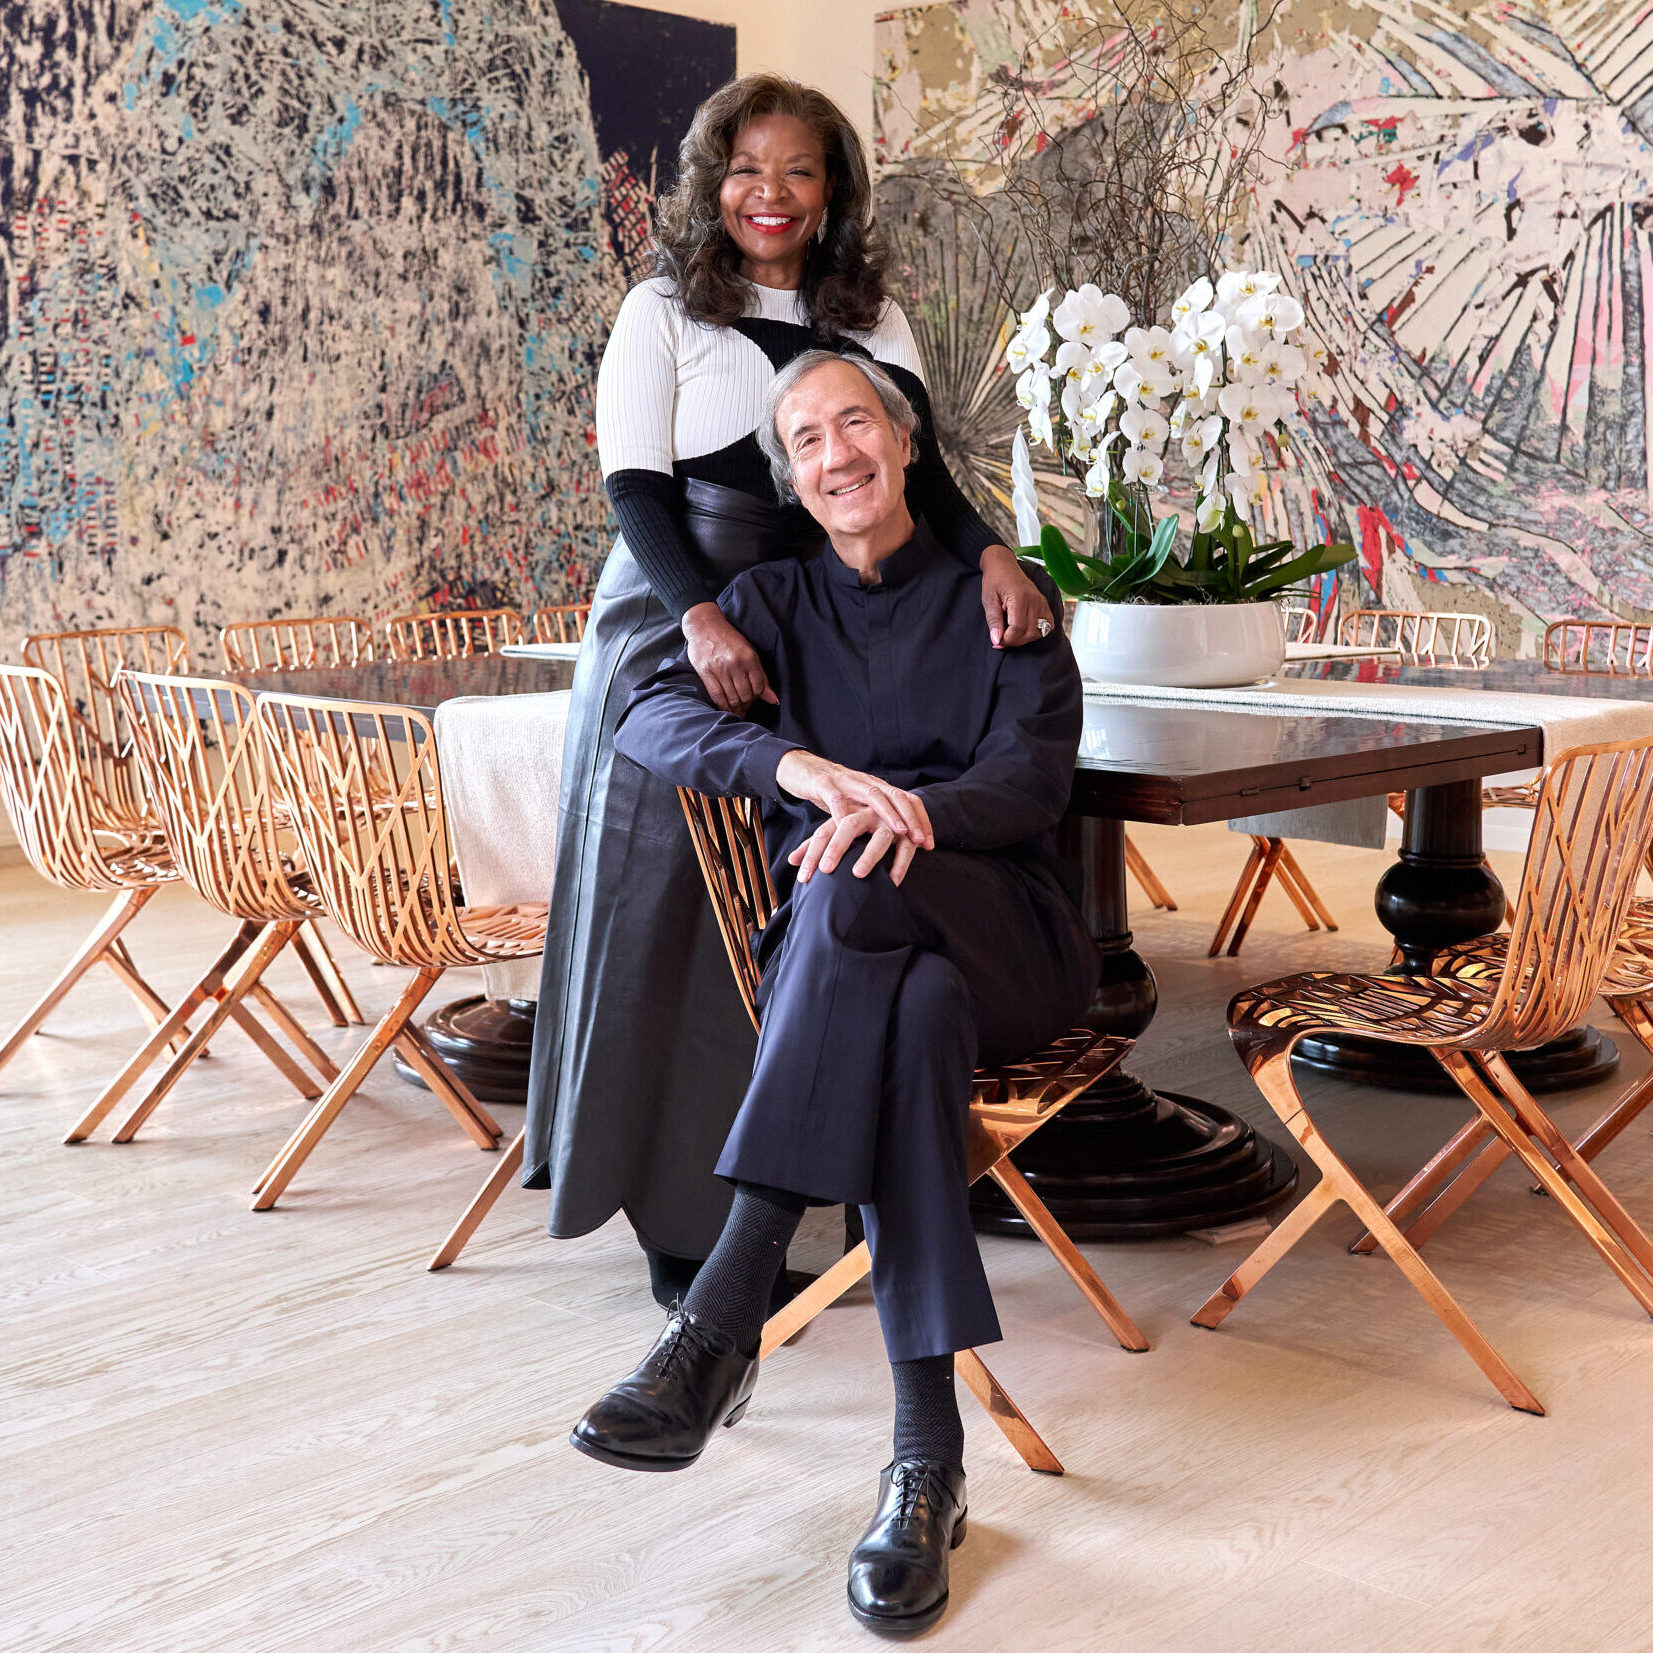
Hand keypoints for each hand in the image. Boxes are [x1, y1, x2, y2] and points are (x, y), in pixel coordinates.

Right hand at [681, 602, 777, 713]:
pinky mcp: (705, 672)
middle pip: (745, 695)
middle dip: (747, 705)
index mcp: (748, 657)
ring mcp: (719, 669)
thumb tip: (773, 700)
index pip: (758, 687)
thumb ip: (761, 676)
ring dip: (736, 708)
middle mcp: (735, 664)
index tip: (755, 699)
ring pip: (732, 698)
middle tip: (746, 707)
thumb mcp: (749, 652)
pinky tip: (726, 710)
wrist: (704, 626)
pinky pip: (717, 696)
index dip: (758, 697)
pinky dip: (723, 707)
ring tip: (738, 711)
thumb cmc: (729, 639)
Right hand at [774, 750, 933, 849]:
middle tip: (920, 841)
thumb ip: (875, 821)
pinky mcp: (824, 785)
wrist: (803, 770)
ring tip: (898, 833)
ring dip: (888, 814)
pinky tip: (848, 829)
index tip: (930, 844)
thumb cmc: (834, 794)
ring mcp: (847, 782)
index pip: (907, 800)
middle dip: (911, 819)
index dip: (921, 820)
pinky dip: (843, 813)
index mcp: (877, 788)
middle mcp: (867, 783)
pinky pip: (836, 799)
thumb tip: (898, 845)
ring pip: (873, 795)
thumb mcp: (858, 806)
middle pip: (896, 797)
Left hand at [788, 808, 921, 885]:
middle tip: (826, 870)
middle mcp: (866, 814)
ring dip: (870, 855)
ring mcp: (888, 822)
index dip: (811, 853)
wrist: (891, 805)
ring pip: (880, 836)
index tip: (804, 877)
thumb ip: (814, 845)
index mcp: (845, 814)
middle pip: (848, 825)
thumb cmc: (857, 824)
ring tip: (858, 874)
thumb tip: (791, 861)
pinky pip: (905, 848)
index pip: (824, 832)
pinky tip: (892, 882)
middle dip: (837, 847)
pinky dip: (900, 864)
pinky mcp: (908, 832)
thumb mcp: (836, 831)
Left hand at [980, 544, 1054, 649]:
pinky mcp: (1044, 603)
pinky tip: (1025, 629)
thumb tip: (996, 641)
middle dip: (1014, 641)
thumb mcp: (988, 601)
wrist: (1003, 565)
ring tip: (1011, 634)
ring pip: (1039, 632)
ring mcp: (1041, 602)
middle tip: (1001, 639)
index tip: (997, 642)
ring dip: (1025, 638)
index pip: (1017, 629)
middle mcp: (1034, 600)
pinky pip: (1048, 625)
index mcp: (1019, 598)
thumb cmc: (994, 581)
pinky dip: (1038, 632)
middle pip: (1029, 633)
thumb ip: (994, 621)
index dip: (1006, 640)